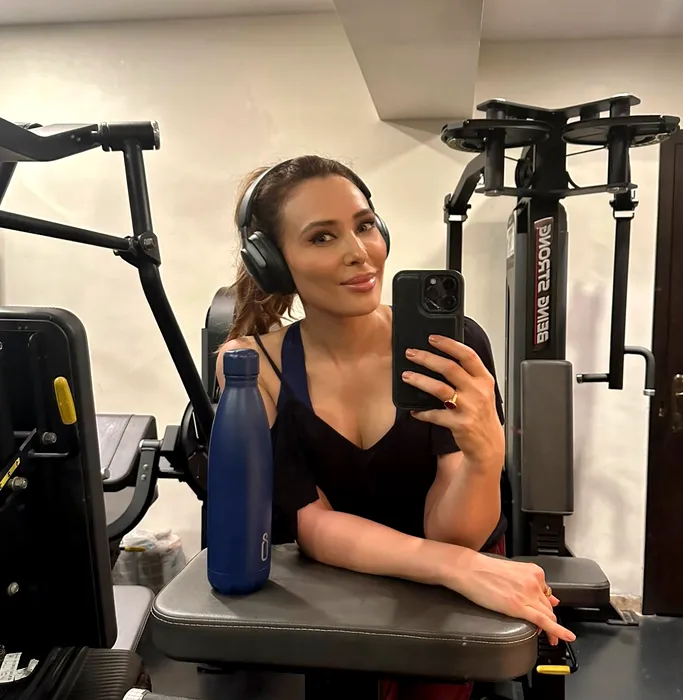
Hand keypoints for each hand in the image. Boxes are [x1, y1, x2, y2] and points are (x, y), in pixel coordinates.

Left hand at [402, 335, 503, 467]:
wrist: (488, 445)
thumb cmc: (482, 415)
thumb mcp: (482, 391)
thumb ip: (468, 375)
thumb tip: (442, 358)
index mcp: (484, 380)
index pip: (467, 355)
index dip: (449, 344)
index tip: (432, 338)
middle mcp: (478, 391)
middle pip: (449, 368)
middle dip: (427, 358)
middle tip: (411, 353)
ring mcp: (468, 408)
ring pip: (439, 389)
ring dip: (420, 380)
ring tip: (406, 376)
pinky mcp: (459, 424)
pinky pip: (435, 414)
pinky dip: (422, 412)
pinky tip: (414, 411)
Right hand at [444, 550, 574, 645]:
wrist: (469, 569)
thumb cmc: (484, 569)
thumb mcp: (513, 572)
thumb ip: (530, 583)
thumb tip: (549, 596)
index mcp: (533, 572)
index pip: (547, 594)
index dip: (547, 607)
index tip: (547, 613)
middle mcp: (534, 582)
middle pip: (549, 606)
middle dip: (551, 619)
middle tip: (550, 631)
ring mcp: (528, 594)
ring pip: (548, 615)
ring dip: (553, 628)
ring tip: (552, 639)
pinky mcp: (519, 607)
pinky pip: (544, 621)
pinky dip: (558, 631)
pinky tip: (566, 637)